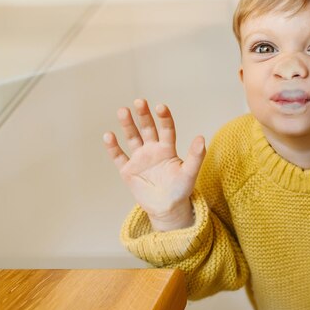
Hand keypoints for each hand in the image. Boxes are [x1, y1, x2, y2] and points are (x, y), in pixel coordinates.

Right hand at [103, 99, 205, 231]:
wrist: (167, 208)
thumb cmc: (181, 189)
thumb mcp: (190, 172)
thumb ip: (195, 156)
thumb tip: (201, 138)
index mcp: (168, 148)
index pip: (166, 129)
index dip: (164, 118)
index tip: (161, 107)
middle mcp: (152, 149)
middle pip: (147, 129)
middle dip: (143, 115)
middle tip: (139, 101)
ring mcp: (139, 159)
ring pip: (132, 138)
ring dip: (127, 125)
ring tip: (123, 111)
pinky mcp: (127, 170)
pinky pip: (119, 156)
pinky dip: (113, 147)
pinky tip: (108, 135)